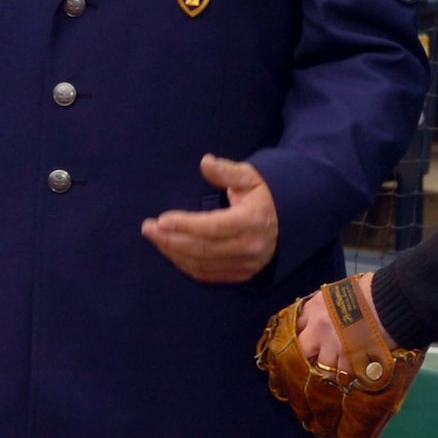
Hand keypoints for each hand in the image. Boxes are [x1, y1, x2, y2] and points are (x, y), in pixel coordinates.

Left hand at [140, 155, 278, 282]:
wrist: (290, 221)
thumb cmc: (264, 194)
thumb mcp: (250, 176)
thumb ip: (227, 171)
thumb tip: (205, 162)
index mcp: (253, 220)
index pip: (214, 227)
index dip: (186, 225)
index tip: (161, 219)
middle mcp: (250, 247)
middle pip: (203, 249)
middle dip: (171, 239)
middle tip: (147, 228)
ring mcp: (247, 264)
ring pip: (202, 264)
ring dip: (174, 253)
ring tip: (155, 238)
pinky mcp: (242, 274)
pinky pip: (208, 275)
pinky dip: (186, 265)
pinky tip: (171, 252)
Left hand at [295, 272, 392, 371]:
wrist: (392, 299)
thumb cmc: (368, 291)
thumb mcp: (336, 292)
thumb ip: (322, 307)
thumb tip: (312, 319)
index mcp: (314, 308)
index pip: (293, 327)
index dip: (295, 337)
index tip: (298, 344)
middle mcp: (319, 328)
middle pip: (301, 351)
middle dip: (305, 357)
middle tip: (313, 361)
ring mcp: (335, 346)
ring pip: (322, 367)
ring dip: (328, 368)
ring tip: (335, 368)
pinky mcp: (352, 359)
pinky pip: (344, 374)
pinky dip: (347, 374)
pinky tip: (351, 370)